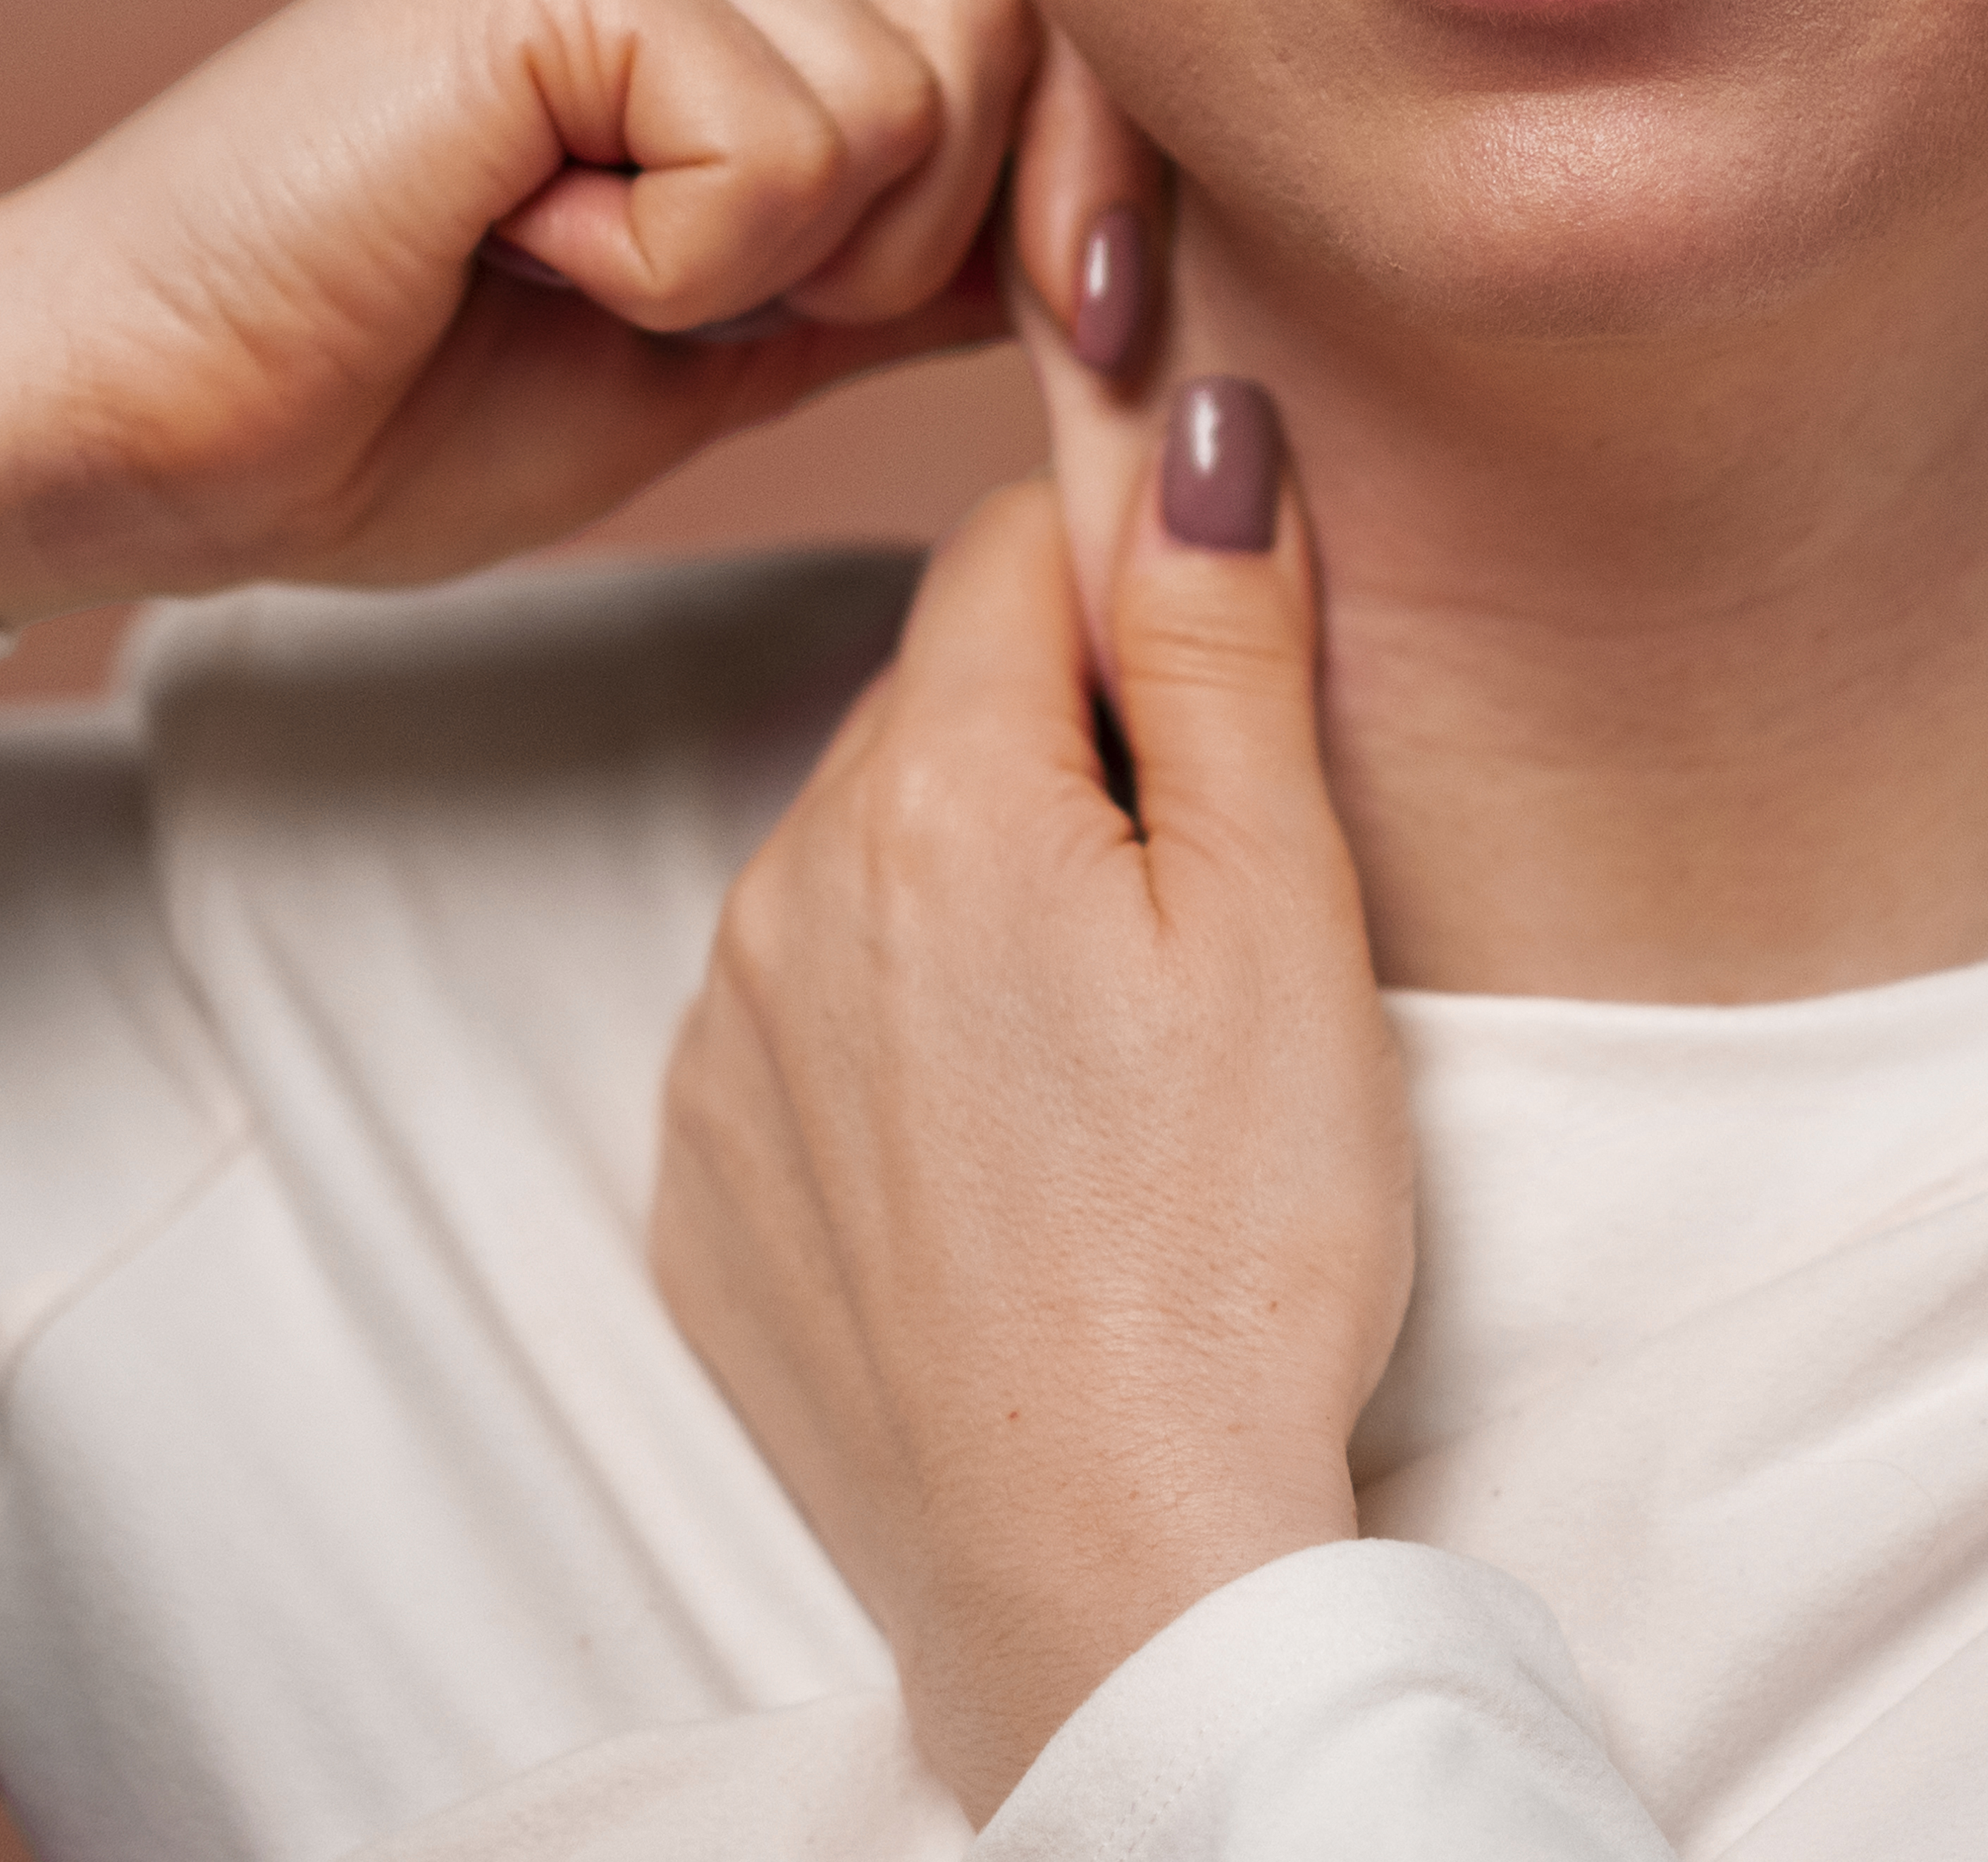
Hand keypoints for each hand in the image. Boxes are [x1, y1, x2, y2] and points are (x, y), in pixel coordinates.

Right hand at [0, 0, 1148, 620]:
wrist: (132, 438)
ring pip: (921, 79)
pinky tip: (516, 245)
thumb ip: (903, 260)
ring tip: (578, 263)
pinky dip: (681, 259)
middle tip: (683, 294)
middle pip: (1010, 25)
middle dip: (911, 235)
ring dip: (779, 253)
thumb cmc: (387, 399)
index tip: (1072, 320)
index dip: (1076, 169)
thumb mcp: (729, 337)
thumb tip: (1124, 245)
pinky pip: (782, 131)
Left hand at [647, 371, 1415, 1814]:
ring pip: (865, 870)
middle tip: (1204, 921)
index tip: (1224, 699)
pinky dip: (898, 1054)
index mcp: (930, 796)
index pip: (1011, 553)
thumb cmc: (1235, 1248)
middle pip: (936, 712)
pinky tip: (1013, 1163)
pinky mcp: (702, 1190)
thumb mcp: (1285, 910)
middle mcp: (778, 894)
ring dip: (976, 903)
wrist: (1110, 1572)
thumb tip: (1187, 414)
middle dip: (1062, 756)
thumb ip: (1221, 641)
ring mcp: (719, 1052)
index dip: (1140, 595)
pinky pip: (800, 1035)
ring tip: (1115, 1067)